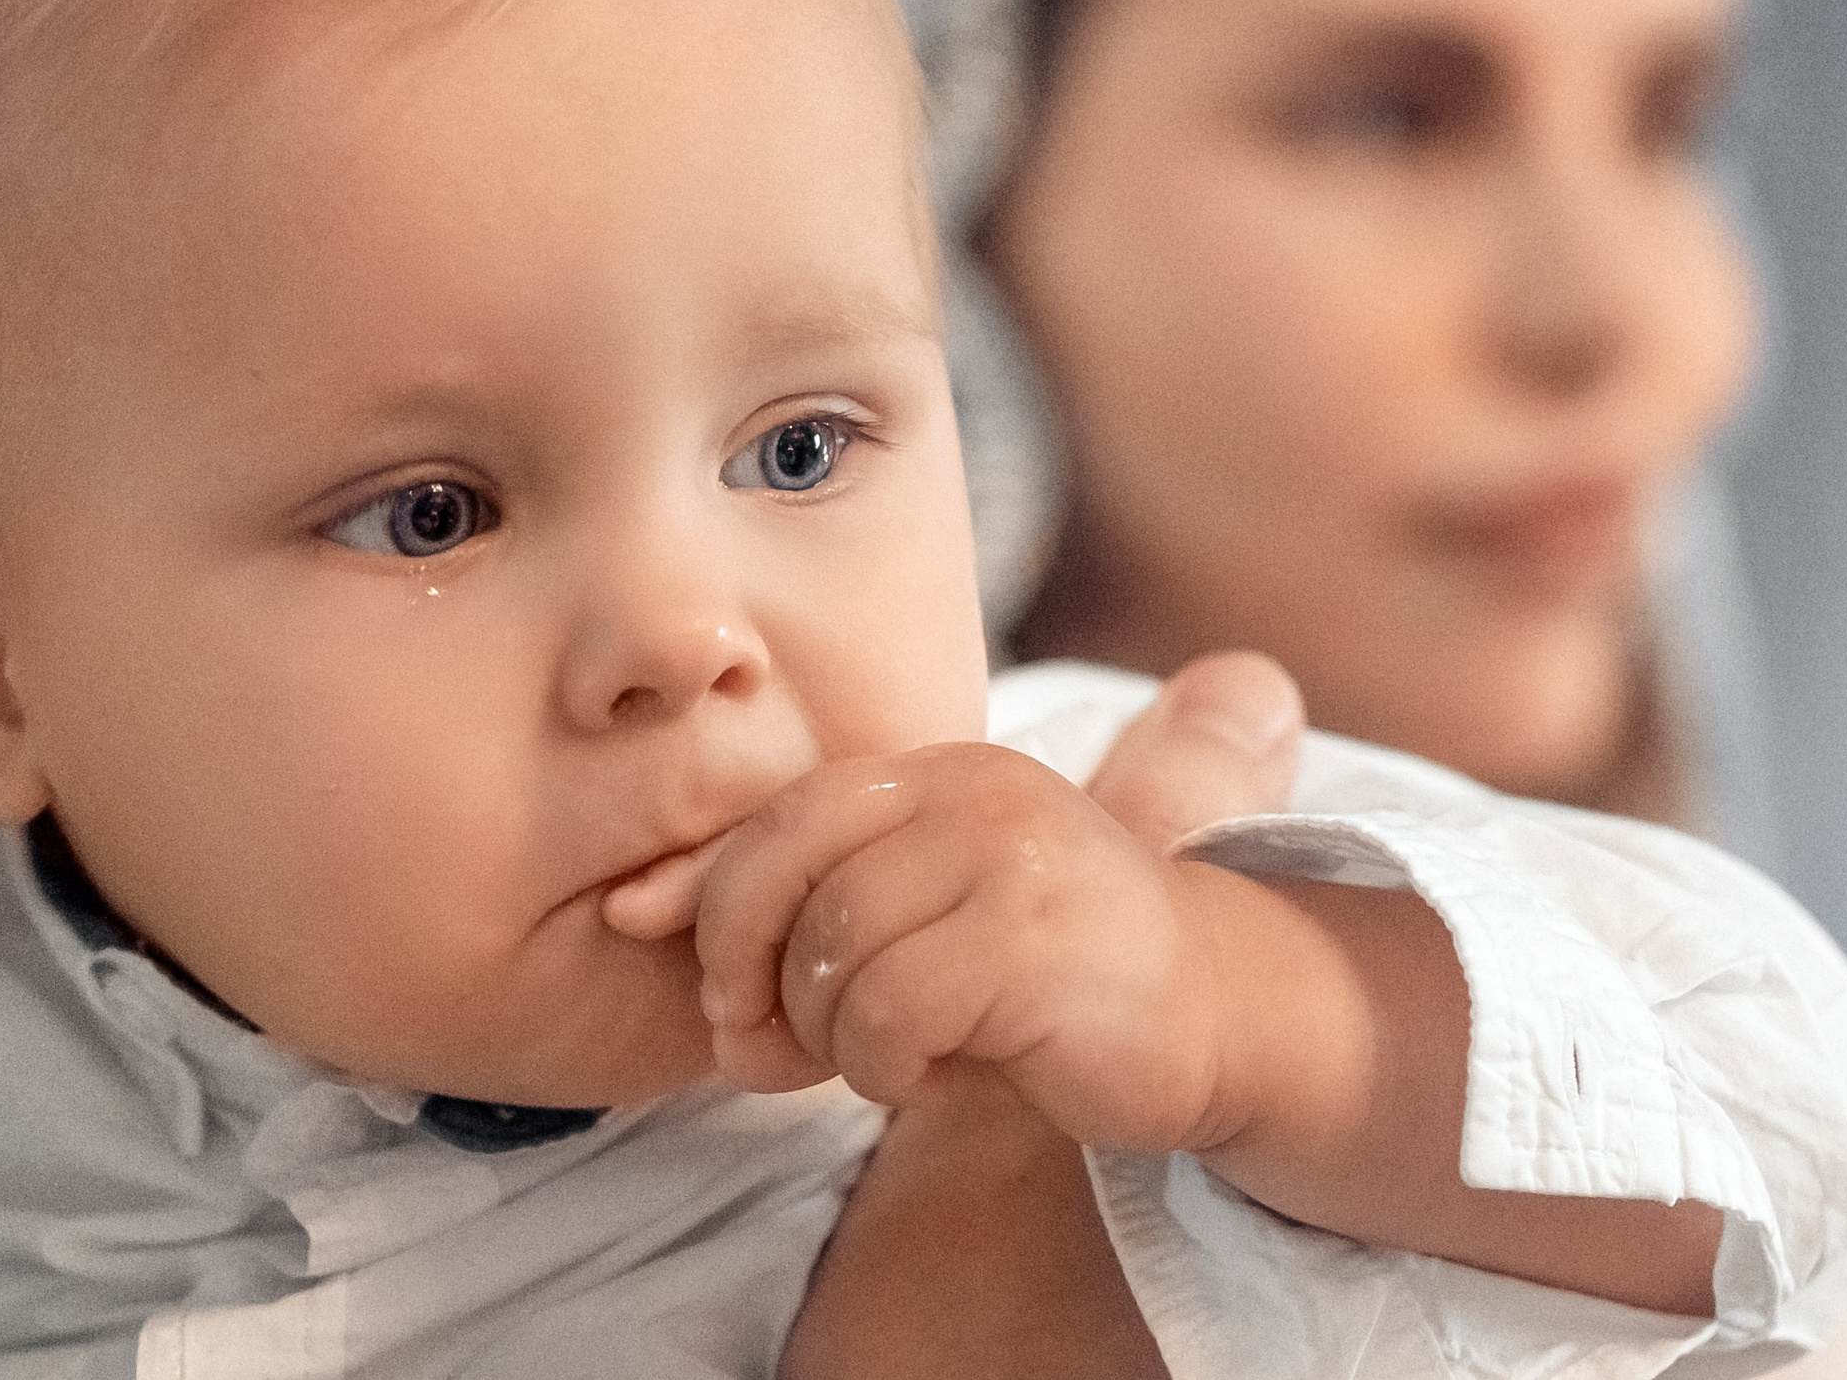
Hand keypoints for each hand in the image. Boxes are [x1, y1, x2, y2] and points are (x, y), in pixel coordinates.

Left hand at [691, 654, 1305, 1151]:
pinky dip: (884, 1066)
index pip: (777, 820)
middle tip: (766, 1050)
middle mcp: (970, 792)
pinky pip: (889, 1010)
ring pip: (830, 954)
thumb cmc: (1046, 982)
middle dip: (746, 978)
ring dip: (831, 1039)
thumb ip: (793, 914)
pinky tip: (933, 1072)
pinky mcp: (1032, 937)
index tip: (707, 990)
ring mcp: (1008, 855)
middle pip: (780, 877)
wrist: (1218, 1015)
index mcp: (937, 774)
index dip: (710, 904)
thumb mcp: (913, 928)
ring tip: (886, 1058)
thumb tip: (627, 912)